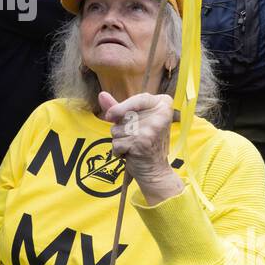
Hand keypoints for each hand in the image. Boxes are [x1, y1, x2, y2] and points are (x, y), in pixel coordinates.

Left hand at [99, 90, 183, 204]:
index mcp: (164, 104)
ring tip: (133, 146)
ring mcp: (152, 128)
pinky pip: (117, 142)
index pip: (139, 98)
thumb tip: (101, 95)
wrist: (156, 170)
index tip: (110, 115)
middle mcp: (161, 114)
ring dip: (119, 140)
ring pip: (118, 129)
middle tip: (136, 138)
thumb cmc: (146, 144)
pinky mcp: (142, 141)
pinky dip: (118, 150)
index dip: (121, 107)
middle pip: (124, 115)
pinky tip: (131, 153)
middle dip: (122, 128)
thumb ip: (119, 108)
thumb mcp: (136, 122)